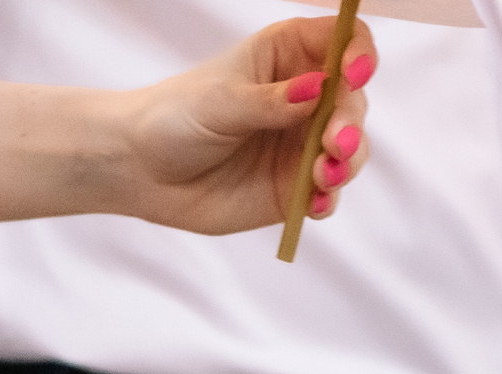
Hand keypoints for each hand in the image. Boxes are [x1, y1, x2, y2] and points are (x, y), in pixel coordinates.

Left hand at [118, 15, 378, 235]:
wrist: (142, 171)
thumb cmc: (175, 117)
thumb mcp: (220, 102)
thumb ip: (270, 101)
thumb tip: (316, 91)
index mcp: (288, 56)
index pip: (345, 41)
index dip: (359, 53)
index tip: (354, 74)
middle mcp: (305, 97)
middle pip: (353, 100)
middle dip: (350, 122)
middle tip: (332, 143)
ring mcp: (302, 144)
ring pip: (350, 148)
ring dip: (347, 162)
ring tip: (325, 175)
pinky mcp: (296, 188)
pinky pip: (327, 193)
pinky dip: (329, 198)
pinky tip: (317, 204)